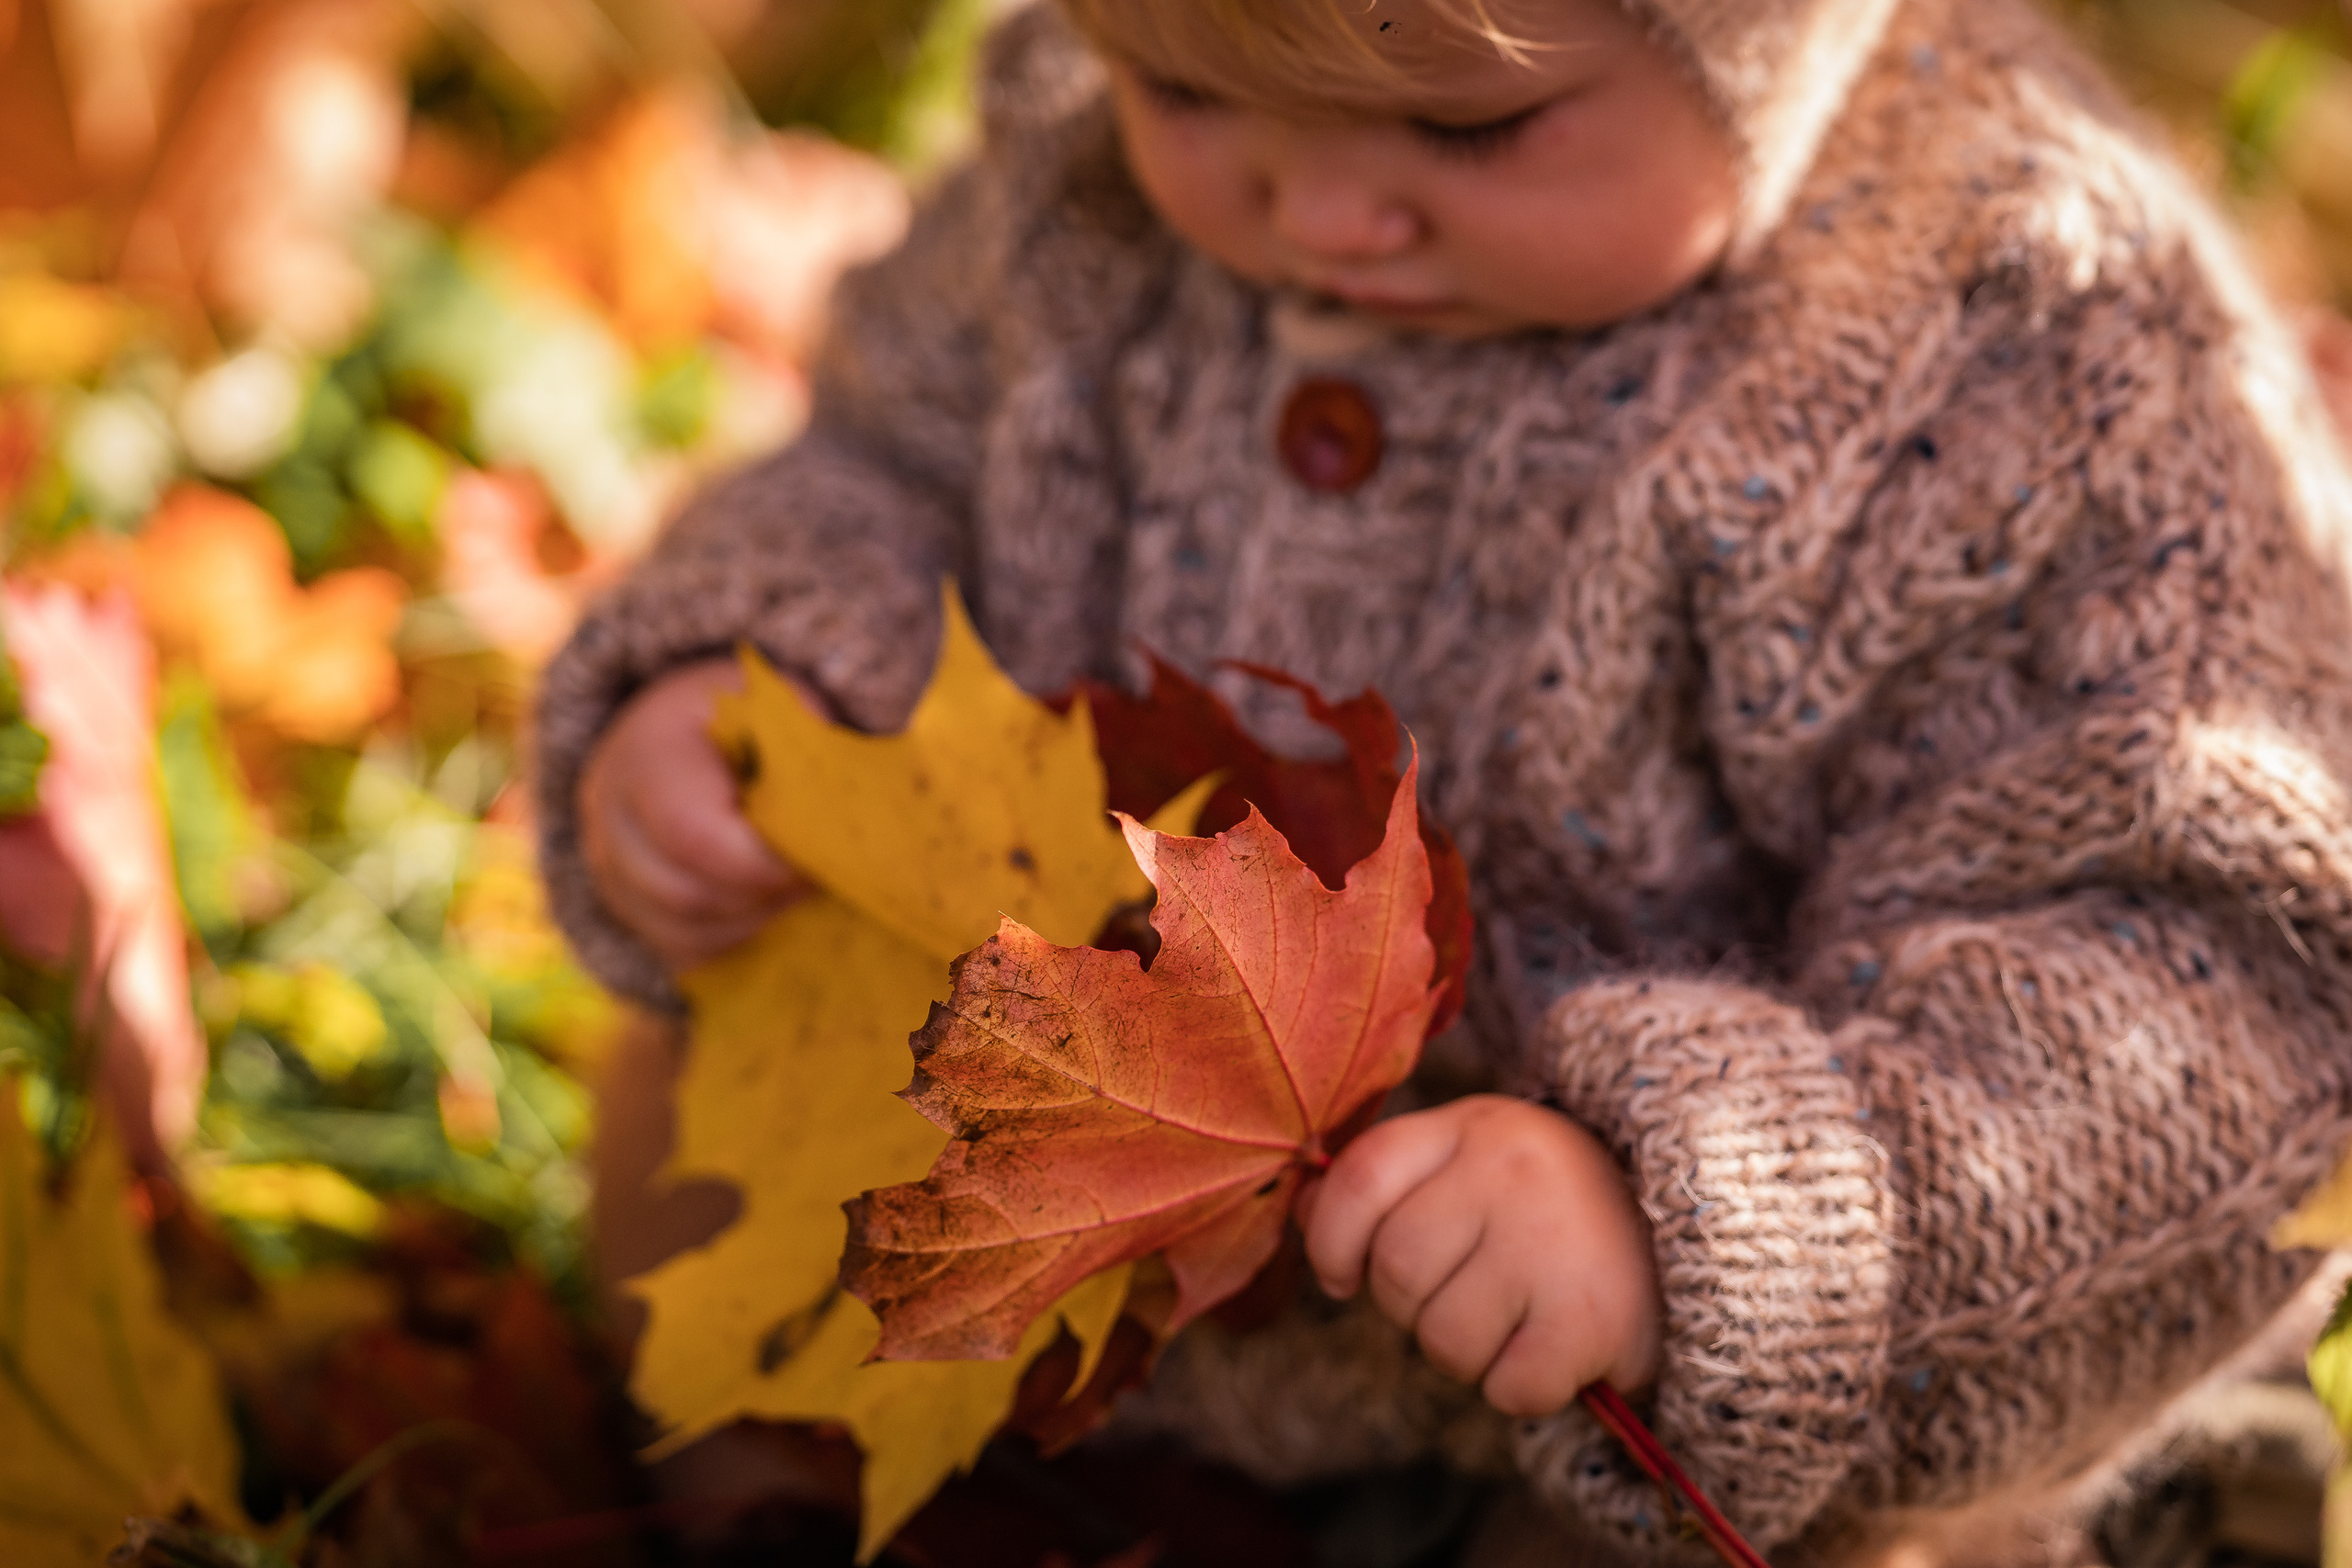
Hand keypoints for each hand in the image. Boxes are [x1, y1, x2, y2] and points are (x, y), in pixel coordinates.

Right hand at [579, 658, 809, 973]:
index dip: (766, 862)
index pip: (693, 835)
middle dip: (767, 894)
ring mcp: (608, 868)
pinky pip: (682, 953)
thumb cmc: (749, 715)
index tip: (821, 855)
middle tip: (818, 874)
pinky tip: (769, 902)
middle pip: (688, 895)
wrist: (691, 728)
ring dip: (756, 920)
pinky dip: (735, 939)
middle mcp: (608, 815)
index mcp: (646, 753)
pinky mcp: (626, 909)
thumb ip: (809, 744)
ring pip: (685, 933)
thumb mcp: (781, 703)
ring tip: (796, 882)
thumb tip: (841, 813)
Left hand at [1300, 1094, 1661, 1416]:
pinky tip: (1555, 1353)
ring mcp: (1551, 1240)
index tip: (1341, 1276)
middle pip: (1396, 1274)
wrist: (1710, 1236)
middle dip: (1412, 1310)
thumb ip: (1388, 1184)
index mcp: (1474, 1127)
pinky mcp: (1590, 1316)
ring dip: (1468, 1355)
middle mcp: (1511, 1171)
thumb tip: (1300, 1217)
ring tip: (1518, 1321)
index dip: (1330, 1242)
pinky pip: (1505, 1387)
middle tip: (1467, 1300)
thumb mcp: (1474, 1167)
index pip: (1358, 1179)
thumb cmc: (1559, 1212)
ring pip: (1443, 1339)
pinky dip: (1521, 1390)